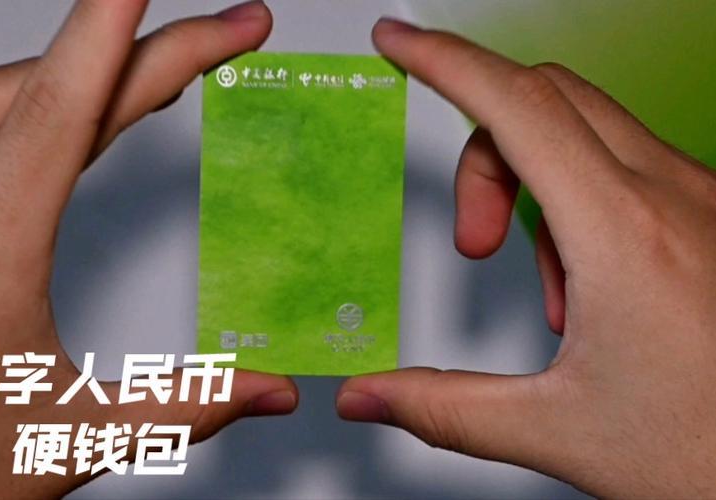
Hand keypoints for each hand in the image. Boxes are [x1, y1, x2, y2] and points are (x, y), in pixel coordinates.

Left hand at [0, 1, 296, 497]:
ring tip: (141, 67)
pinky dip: (9, 101)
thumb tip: (271, 392)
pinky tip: (33, 113)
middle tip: (219, 35)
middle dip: (143, 48)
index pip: (62, 111)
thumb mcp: (68, 437)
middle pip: (47, 89)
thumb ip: (182, 408)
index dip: (112, 33)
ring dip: (73, 69)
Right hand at [338, 19, 715, 497]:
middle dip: (483, 153)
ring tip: (549, 293)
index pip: (513, 105)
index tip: (399, 42)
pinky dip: (582, 204)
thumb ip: (445, 407)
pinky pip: (629, 168)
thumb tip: (369, 395)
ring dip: (536, 189)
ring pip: (588, 133)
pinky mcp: (714, 215)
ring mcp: (703, 199)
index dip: (443, 61)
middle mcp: (673, 196)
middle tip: (472, 238)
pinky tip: (590, 286)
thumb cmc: (711, 450)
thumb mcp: (559, 428)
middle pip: (545, 101)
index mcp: (626, 232)